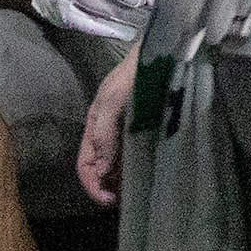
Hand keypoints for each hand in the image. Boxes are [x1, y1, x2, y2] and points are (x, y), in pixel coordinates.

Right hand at [77, 50, 139, 206]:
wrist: (165, 50)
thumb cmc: (135, 73)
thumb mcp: (113, 100)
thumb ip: (105, 134)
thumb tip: (101, 172)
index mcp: (95, 125)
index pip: (85, 164)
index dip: (92, 184)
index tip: (109, 200)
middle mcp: (109, 131)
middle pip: (102, 167)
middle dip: (108, 186)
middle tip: (126, 199)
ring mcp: (130, 129)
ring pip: (120, 163)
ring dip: (124, 179)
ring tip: (138, 191)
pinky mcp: (150, 126)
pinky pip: (139, 153)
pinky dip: (140, 166)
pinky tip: (150, 173)